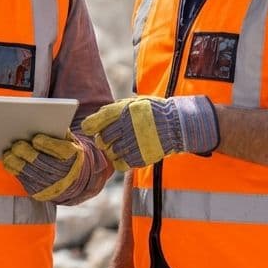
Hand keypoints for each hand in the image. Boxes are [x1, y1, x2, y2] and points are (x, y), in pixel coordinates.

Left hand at [2, 130, 87, 201]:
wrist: (74, 178)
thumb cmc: (67, 152)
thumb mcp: (70, 140)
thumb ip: (60, 131)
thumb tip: (44, 120)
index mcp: (72, 155)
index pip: (60, 150)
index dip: (47, 144)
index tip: (35, 138)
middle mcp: (63, 173)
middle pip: (42, 162)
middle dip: (28, 154)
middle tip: (16, 145)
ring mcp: (52, 185)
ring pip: (31, 173)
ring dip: (17, 163)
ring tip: (8, 154)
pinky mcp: (41, 193)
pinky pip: (26, 181)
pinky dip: (16, 171)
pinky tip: (9, 163)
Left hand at [82, 95, 218, 172]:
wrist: (177, 123)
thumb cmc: (153, 111)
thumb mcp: (133, 103)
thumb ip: (114, 110)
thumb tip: (93, 120)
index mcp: (122, 110)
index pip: (94, 122)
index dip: (89, 127)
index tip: (90, 129)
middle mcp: (126, 126)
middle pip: (101, 140)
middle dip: (103, 140)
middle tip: (109, 139)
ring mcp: (134, 143)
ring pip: (110, 153)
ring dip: (112, 151)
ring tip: (122, 146)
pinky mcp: (141, 157)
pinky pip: (121, 164)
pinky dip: (120, 161)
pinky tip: (126, 155)